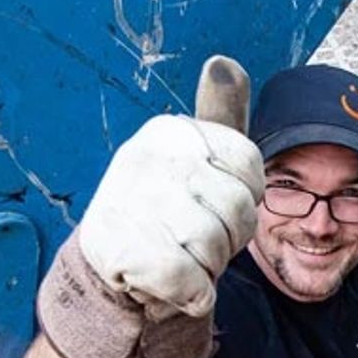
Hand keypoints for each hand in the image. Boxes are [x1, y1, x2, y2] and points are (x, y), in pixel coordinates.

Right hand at [37, 56, 263, 357]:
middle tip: (192, 238)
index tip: (212, 204)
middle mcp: (149, 158)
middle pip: (239, 209)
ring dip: (208, 268)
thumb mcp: (196, 157)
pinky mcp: (125, 255)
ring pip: (215, 247)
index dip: (243, 198)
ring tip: (179, 256)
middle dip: (228, 238)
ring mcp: (133, 204)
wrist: (108, 266)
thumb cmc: (166, 210)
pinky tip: (177, 284)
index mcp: (171, 133)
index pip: (249, 167)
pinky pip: (194, 284)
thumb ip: (220, 115)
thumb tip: (225, 63)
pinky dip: (194, 295)